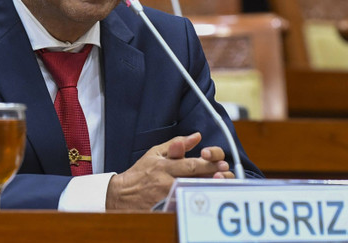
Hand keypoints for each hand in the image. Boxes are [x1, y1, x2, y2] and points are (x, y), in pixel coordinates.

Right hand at [105, 132, 231, 209]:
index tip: (221, 162)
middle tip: (226, 173)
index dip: (208, 164)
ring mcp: (165, 198)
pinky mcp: (163, 211)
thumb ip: (176, 144)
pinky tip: (208, 201)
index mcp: (163, 166)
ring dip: (208, 190)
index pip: (190, 164)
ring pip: (191, 194)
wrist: (121, 194)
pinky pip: (182, 208)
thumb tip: (196, 136)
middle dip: (212, 176)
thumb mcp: (155, 153)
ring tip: (222, 187)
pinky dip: (195, 204)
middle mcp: (165, 182)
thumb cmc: (140, 172)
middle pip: (194, 179)